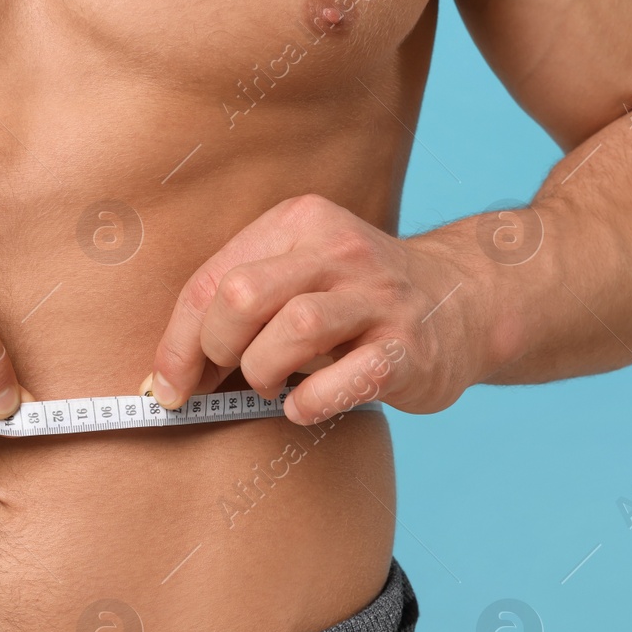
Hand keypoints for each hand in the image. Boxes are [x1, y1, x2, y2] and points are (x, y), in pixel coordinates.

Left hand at [149, 194, 497, 423]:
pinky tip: (306, 407)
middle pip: (242, 296)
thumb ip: (239, 307)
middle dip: (217, 351)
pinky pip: (349, 378)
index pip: (212, 280)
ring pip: (293, 330)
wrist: (464, 301)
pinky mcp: (410, 348)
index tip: (168, 388)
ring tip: (273, 386)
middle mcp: (340, 251)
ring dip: (264, 374)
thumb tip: (167, 375)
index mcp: (300, 224)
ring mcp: (380, 298)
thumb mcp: (300, 274)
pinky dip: (312, 403)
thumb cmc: (359, 301)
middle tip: (231, 376)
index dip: (178, 343)